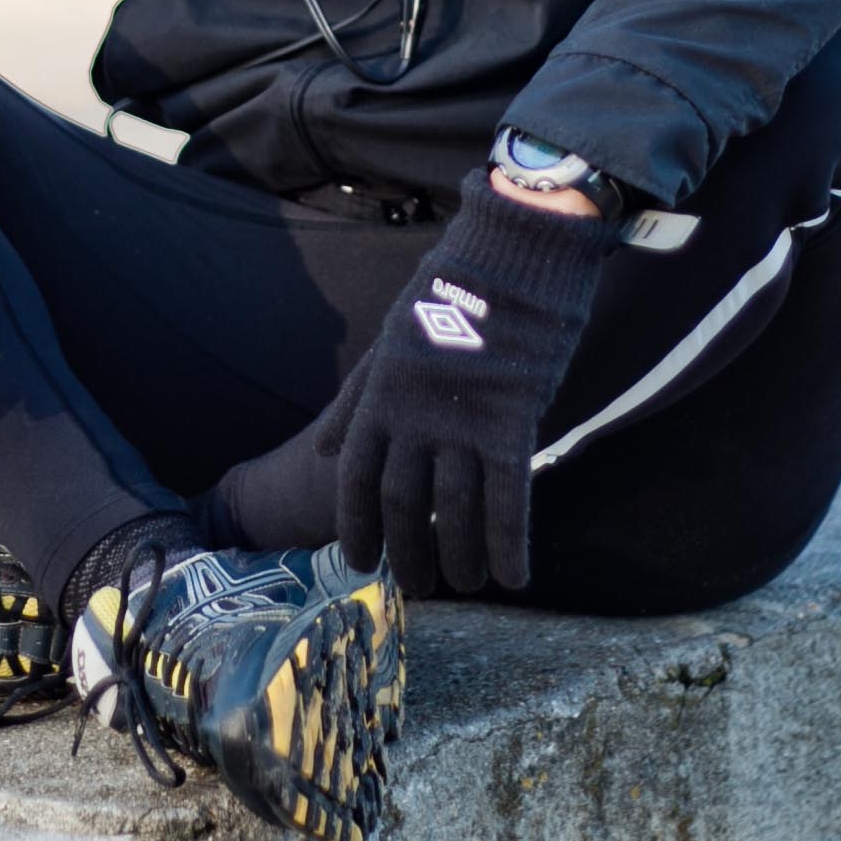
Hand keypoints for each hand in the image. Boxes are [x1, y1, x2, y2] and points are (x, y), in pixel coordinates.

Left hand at [317, 168, 609, 593]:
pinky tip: (514, 578)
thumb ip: (359, 399)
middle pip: (402, 505)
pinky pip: (508, 497)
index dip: (357, 527)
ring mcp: (459, 423)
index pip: (355, 479)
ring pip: (453, 510)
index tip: (363, 563)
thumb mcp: (390, 342)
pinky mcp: (509, 423)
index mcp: (380, 397)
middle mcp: (412, 418)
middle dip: (408, 554)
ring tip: (465, 586)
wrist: (509, 252)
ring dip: (459, 557)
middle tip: (420, 588)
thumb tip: (326, 446)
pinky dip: (509, 542)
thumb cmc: (452, 293)